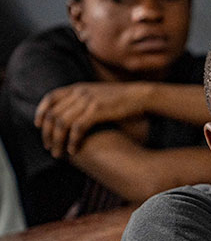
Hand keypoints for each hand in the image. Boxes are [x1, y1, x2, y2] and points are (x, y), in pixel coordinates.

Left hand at [34, 82, 148, 156]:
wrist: (141, 95)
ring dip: (57, 140)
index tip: (39, 126)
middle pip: (53, 113)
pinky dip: (73, 141)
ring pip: (62, 122)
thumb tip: (76, 115)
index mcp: (78, 87)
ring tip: (58, 153)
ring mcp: (88, 100)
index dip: (41, 112)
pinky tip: (74, 150)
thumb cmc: (123, 100)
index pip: (50, 98)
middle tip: (49, 147)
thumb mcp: (100, 95)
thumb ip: (85, 101)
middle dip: (47, 133)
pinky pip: (77, 128)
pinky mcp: (97, 110)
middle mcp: (80, 92)